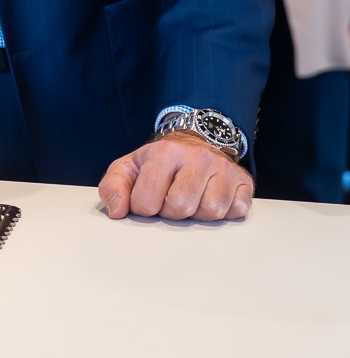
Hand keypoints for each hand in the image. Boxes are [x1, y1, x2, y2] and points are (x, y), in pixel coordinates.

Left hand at [98, 131, 251, 222]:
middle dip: (171, 212)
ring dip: (197, 214)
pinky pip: (235, 211)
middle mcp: (198, 156)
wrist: (195, 143)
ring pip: (210, 212)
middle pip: (180, 208)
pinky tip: (211, 198)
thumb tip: (117, 211)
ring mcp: (224, 168)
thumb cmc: (160, 162)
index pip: (146, 203)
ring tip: (191, 199)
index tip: (147, 198)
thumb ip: (113, 186)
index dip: (143, 207)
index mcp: (165, 152)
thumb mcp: (129, 167)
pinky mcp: (244, 181)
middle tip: (171, 198)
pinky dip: (223, 213)